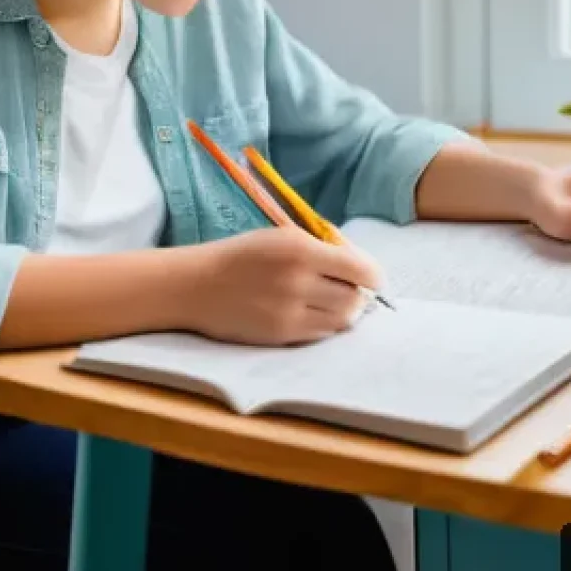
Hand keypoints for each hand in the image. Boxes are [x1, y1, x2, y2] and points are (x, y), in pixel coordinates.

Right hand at [186, 227, 381, 345]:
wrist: (197, 284)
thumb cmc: (242, 256)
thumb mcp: (282, 236)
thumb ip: (322, 247)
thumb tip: (360, 264)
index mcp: (300, 248)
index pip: (361, 269)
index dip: (373, 276)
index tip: (372, 278)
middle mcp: (298, 280)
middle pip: (355, 298)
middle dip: (358, 294)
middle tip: (347, 289)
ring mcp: (289, 311)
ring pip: (343, 320)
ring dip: (344, 312)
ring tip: (328, 301)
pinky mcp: (281, 334)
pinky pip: (321, 334)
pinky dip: (324, 324)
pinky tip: (309, 312)